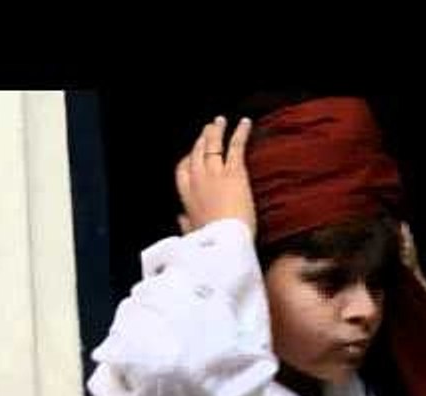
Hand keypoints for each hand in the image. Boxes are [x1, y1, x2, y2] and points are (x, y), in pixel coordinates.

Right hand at [175, 116, 255, 237]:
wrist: (225, 243)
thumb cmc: (211, 243)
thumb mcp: (192, 235)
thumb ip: (186, 224)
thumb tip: (181, 219)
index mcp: (186, 197)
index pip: (182, 170)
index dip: (187, 159)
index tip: (191, 154)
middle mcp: (198, 181)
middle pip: (196, 153)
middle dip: (201, 140)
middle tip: (207, 130)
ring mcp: (215, 174)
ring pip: (212, 145)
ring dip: (216, 131)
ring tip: (220, 121)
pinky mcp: (235, 173)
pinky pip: (236, 146)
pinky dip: (240, 132)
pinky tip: (244, 123)